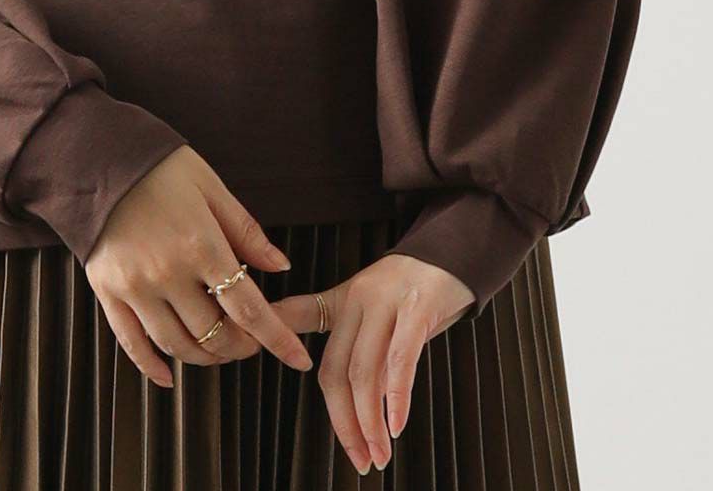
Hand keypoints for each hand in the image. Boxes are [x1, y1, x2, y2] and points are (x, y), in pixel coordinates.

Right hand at [85, 145, 314, 387]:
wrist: (98, 156)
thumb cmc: (161, 167)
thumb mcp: (211, 187)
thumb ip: (246, 231)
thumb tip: (280, 267)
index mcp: (201, 244)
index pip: (248, 307)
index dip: (276, 338)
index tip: (298, 359)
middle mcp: (167, 272)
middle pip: (214, 334)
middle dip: (240, 346)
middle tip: (252, 341)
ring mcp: (135, 286)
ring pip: (176, 345)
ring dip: (204, 356)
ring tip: (219, 348)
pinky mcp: (107, 291)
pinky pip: (131, 343)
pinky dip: (152, 367)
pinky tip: (169, 376)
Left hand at [270, 253, 473, 474]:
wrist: (457, 252)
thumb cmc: (416, 292)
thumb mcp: (378, 310)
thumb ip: (362, 349)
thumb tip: (353, 400)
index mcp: (344, 298)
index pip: (301, 321)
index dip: (279, 341)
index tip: (254, 359)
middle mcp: (359, 298)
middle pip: (337, 368)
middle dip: (344, 422)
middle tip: (358, 460)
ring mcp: (388, 301)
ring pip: (365, 370)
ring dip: (370, 422)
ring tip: (379, 455)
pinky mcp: (418, 307)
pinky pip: (401, 358)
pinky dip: (397, 397)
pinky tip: (397, 424)